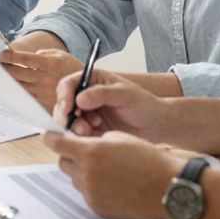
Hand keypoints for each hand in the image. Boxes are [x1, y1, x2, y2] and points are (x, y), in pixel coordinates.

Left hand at [0, 48, 81, 109]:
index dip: (12, 56)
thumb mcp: (60, 55)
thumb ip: (44, 53)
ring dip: (7, 81)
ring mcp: (43, 92)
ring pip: (19, 86)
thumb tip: (27, 57)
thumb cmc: (71, 69)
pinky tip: (7, 88)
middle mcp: (45, 78)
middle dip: (4, 68)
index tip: (2, 53)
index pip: (26, 59)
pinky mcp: (43, 103)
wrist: (87, 90)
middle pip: (18, 73)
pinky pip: (25, 97)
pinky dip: (15, 92)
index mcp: (50, 63)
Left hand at [43, 130, 181, 218]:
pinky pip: (86, 193)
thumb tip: (79, 143)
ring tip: (108, 169)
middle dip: (70, 155)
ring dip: (83, 172)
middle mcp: (87, 174)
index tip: (48, 135)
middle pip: (63, 162)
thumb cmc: (149, 159)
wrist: (169, 187)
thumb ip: (95, 140)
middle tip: (86, 152)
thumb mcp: (120, 137)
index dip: (51, 137)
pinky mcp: (97, 207)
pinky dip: (94, 187)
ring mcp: (91, 193)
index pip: (57, 144)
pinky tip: (113, 183)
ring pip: (75, 178)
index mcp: (91, 152)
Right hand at [53, 67, 171, 140]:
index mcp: (92, 81)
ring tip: (89, 131)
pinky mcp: (91, 131)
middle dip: (66, 116)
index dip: (63, 95)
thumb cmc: (144, 104)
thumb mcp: (125, 94)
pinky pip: (78, 135)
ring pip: (69, 121)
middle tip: (78, 126)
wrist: (156, 125)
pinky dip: (81, 138)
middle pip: (63, 104)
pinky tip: (96, 136)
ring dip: (74, 128)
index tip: (67, 108)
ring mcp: (87, 114)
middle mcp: (86, 96)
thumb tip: (79, 99)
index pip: (69, 84)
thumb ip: (102, 94)